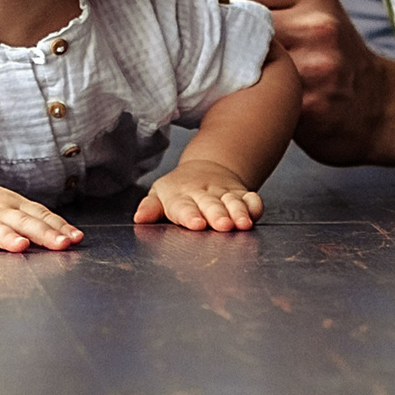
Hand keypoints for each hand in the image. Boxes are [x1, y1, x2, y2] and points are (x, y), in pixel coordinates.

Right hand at [0, 176, 83, 253]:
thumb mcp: (7, 206)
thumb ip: (32, 220)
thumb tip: (67, 236)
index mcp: (13, 205)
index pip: (40, 215)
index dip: (58, 227)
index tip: (75, 239)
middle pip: (23, 222)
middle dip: (43, 233)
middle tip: (61, 244)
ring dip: (7, 237)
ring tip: (20, 246)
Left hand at [135, 157, 264, 231]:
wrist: (206, 168)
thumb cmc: (178, 191)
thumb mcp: (160, 195)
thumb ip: (151, 208)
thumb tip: (139, 219)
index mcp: (180, 196)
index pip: (183, 206)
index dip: (190, 215)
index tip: (195, 224)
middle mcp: (203, 194)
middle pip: (211, 205)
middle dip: (217, 215)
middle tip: (222, 225)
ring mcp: (224, 194)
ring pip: (233, 202)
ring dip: (238, 212)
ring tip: (243, 224)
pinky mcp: (242, 194)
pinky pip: (252, 199)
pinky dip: (255, 206)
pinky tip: (255, 213)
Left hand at [204, 0, 394, 165]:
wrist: (383, 106)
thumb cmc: (335, 54)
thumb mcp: (308, 8)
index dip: (216, 7)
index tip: (215, 23)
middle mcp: (318, 24)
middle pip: (237, 25)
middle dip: (220, 41)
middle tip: (213, 55)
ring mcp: (317, 66)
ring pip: (244, 63)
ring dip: (229, 73)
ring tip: (232, 79)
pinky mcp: (312, 105)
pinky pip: (258, 98)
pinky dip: (246, 100)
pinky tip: (250, 103)